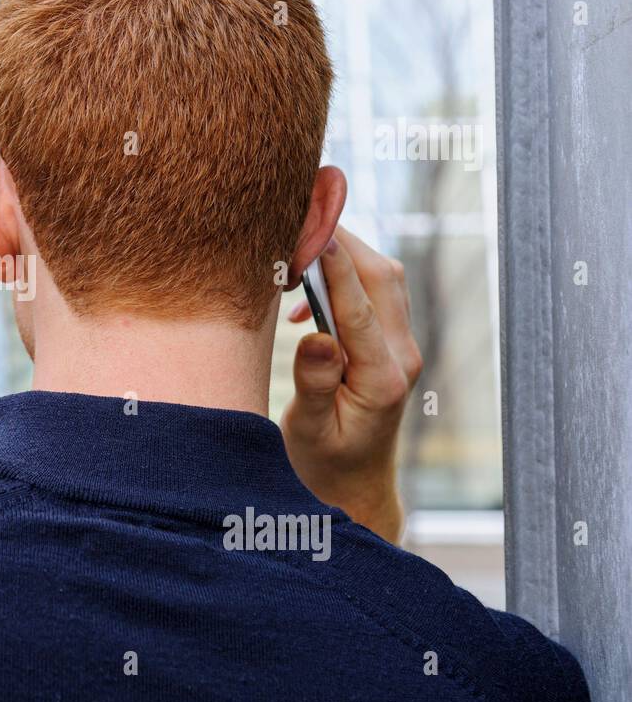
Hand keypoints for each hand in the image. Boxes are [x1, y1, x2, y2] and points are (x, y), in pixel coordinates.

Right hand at [280, 226, 422, 543]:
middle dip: (343, 241)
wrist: (353, 486)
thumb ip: (314, 385)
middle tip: (300, 215)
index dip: (334, 263)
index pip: (359, 306)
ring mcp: (400, 348)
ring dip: (345, 253)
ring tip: (300, 243)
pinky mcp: (390, 344)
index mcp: (381, 379)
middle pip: (381, 277)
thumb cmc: (324, 463)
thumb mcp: (309, 432)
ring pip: (383, 279)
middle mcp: (400, 357)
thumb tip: (316, 336)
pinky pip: (374, 293)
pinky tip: (306, 296)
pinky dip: (344, 276)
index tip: (310, 227)